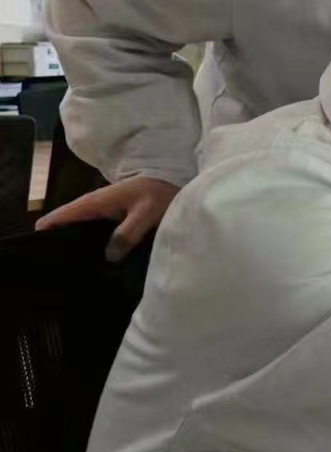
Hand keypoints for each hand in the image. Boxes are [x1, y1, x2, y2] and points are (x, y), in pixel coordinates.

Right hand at [36, 176, 180, 260]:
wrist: (173, 182)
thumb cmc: (159, 194)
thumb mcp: (146, 214)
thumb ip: (127, 233)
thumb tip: (108, 256)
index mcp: (94, 202)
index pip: (59, 217)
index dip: (45, 232)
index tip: (36, 252)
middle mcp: (92, 205)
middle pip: (64, 225)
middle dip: (57, 242)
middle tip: (54, 268)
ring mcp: (100, 210)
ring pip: (76, 228)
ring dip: (72, 243)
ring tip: (69, 269)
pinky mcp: (109, 216)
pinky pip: (90, 230)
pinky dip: (86, 242)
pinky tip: (91, 261)